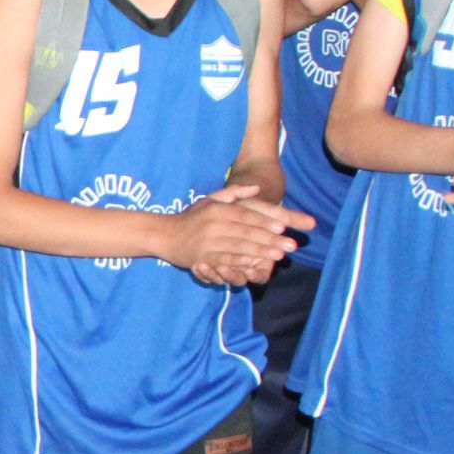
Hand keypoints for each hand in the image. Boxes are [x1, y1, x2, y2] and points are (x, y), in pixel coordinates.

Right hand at [156, 184, 309, 287]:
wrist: (163, 234)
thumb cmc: (190, 217)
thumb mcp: (210, 199)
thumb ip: (234, 193)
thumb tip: (256, 189)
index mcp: (218, 209)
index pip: (247, 216)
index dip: (266, 222)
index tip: (284, 228)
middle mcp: (213, 224)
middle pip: (247, 232)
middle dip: (270, 239)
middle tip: (291, 245)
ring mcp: (207, 241)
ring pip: (239, 247)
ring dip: (261, 252)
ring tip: (279, 256)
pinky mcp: (201, 257)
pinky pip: (224, 260)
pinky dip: (241, 263)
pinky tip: (255, 265)